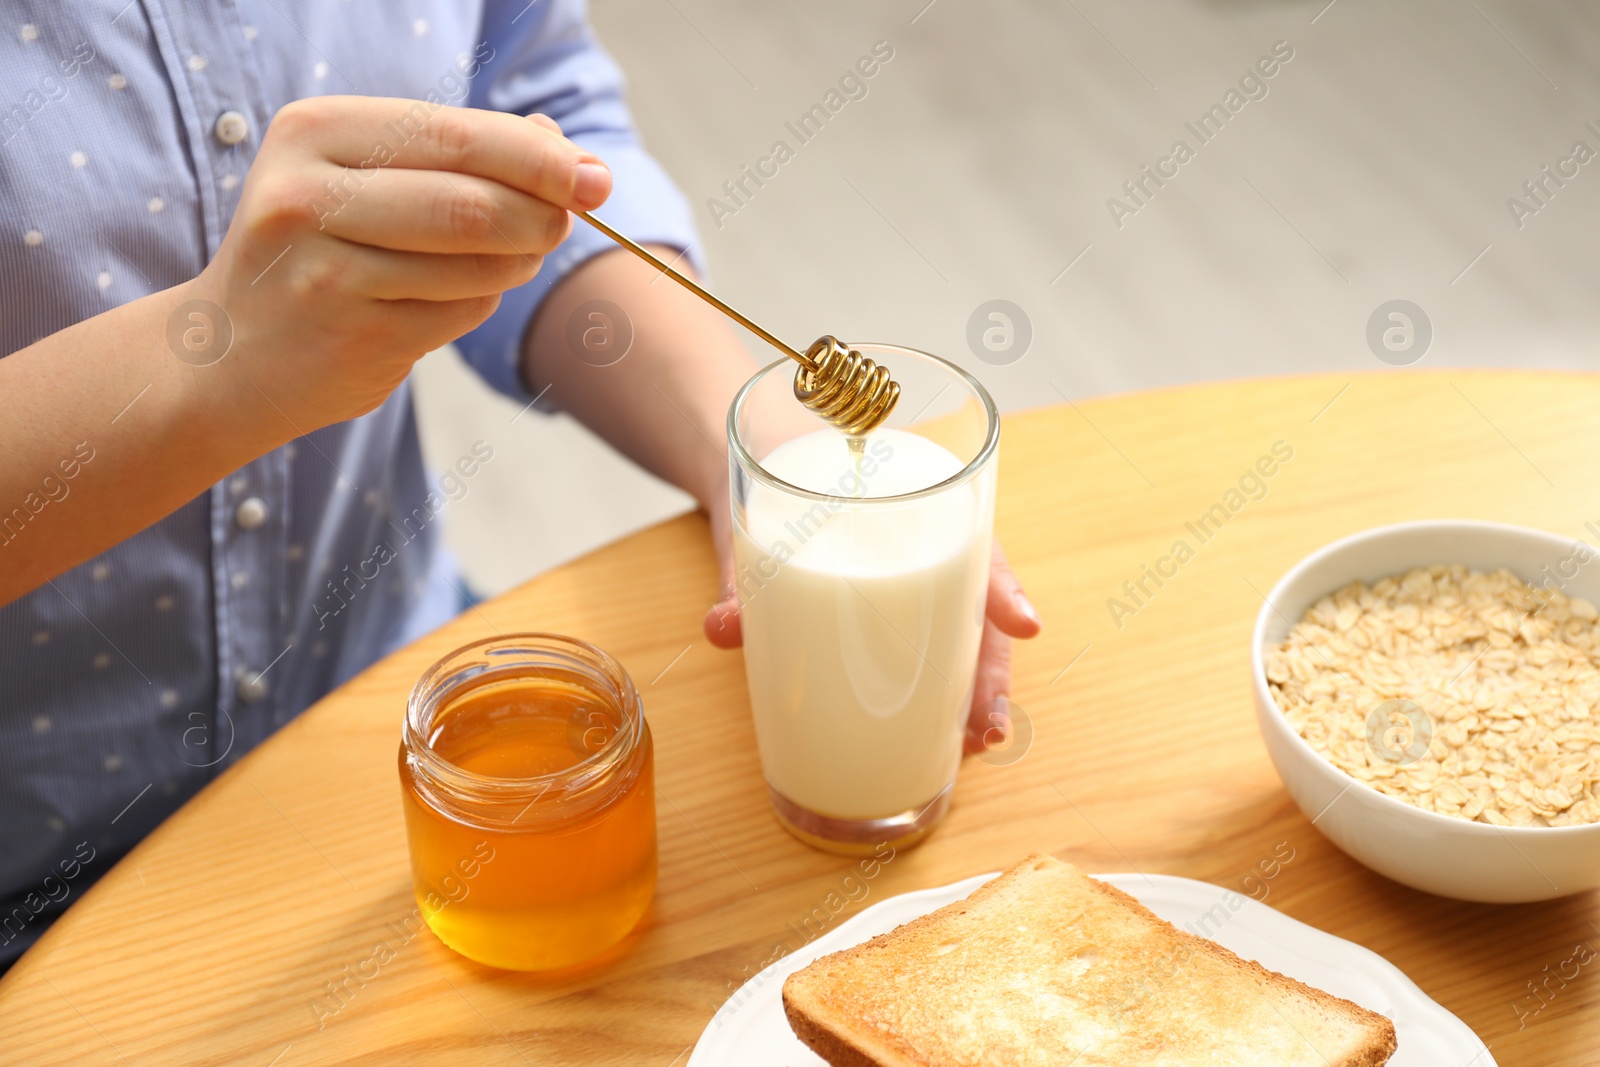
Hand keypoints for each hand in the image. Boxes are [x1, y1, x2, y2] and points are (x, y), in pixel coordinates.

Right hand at [192, 97, 609, 436]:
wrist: (230, 354)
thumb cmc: (321, 249)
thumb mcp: (367, 177)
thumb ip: (461, 154)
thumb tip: (565, 150)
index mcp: (314, 132)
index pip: (456, 135)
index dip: (540, 160)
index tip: (596, 178)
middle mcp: (307, 196)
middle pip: (470, 203)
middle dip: (540, 216)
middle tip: (565, 224)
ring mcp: (325, 273)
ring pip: (474, 264)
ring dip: (514, 264)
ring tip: (504, 258)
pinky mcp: (351, 337)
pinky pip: (459, 315)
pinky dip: (476, 305)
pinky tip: (446, 300)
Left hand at [702, 510, 1041, 754]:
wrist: (760, 475)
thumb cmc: (777, 486)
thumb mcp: (755, 522)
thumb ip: (738, 577)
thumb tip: (721, 629)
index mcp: (909, 510)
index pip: (969, 543)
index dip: (1000, 586)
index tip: (1023, 624)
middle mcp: (922, 552)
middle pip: (974, 610)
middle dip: (990, 672)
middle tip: (988, 729)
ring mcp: (909, 592)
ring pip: (960, 642)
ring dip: (974, 697)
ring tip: (978, 746)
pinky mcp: (887, 628)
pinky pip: (925, 663)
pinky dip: (936, 704)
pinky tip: (941, 744)